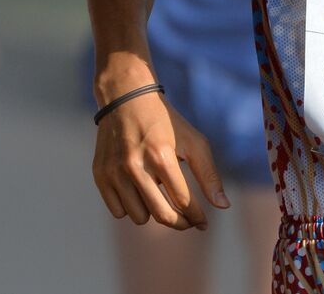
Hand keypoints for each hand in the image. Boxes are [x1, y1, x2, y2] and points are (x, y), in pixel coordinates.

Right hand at [91, 89, 229, 229]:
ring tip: (158, 194)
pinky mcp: (100, 175)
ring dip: (152, 212)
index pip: (183, 202)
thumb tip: (223, 207)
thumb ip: (209, 175)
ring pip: (139, 217)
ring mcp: (114, 172)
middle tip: (188, 221)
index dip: (197, 216)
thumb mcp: (193, 142)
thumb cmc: (167, 123)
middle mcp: (135, 166)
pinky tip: (139, 191)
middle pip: (162, 215)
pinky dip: (131, 207)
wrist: (127, 99)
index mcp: (162, 156)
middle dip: (180, 223)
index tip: (203, 222)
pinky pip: (118, 211)